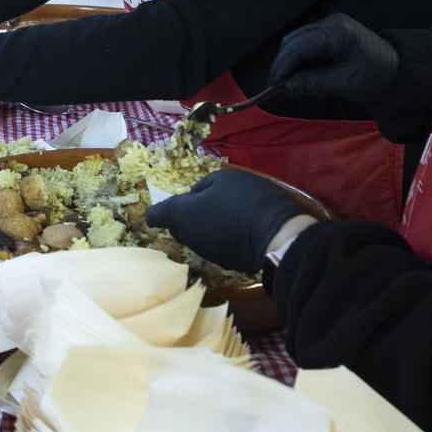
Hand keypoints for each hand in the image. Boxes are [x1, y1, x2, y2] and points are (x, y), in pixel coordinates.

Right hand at [146, 170, 312, 273]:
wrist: (280, 239)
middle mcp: (245, 183)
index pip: (193, 195)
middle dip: (208, 225)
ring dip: (230, 234)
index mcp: (221, 178)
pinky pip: (257, 229)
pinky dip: (249, 241)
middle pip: (216, 207)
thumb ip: (166, 213)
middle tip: (205, 245)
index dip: (185, 216)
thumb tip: (149, 214)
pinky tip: (247, 253)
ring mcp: (267, 201)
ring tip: (228, 253)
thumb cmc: (226, 225)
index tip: (185, 235)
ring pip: (237, 219)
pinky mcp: (283, 221)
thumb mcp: (186, 217)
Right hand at [266, 14, 398, 107]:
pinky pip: (305, 48)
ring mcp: (328, 29)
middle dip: (284, 66)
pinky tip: (307, 82)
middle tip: (280, 90)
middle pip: (293, 42)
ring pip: (296, 45)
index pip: (300, 46)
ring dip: (292, 67)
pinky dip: (301, 65)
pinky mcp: (328, 37)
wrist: (398, 73)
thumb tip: (286, 87)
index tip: (273, 86)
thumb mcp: (345, 83)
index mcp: (338, 32)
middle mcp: (330, 24)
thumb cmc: (377, 77)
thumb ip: (314, 82)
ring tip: (297, 89)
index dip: (283, 66)